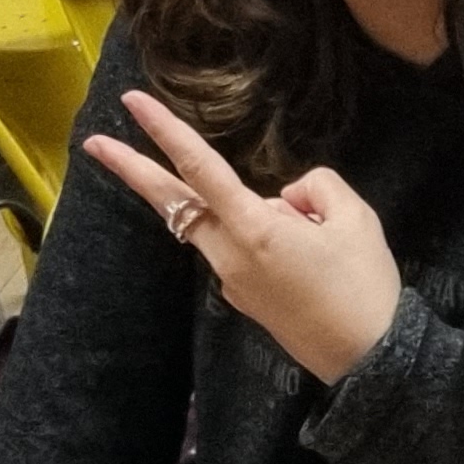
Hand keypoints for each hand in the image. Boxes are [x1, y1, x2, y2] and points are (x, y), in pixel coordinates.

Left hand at [86, 92, 402, 384]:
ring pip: (222, 225)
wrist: (369, 360)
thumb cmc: (365, 286)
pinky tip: (313, 262)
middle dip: (132, 171)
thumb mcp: (355, 217)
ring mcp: (231, 282)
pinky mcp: (243, 300)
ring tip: (319, 238)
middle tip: (93, 143)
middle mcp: (230, 256)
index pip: (200, 170)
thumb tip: (283, 200)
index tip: (133, 103)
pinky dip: (269, 238)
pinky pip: (245, 250)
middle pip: (175, 203)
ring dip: (252, 212)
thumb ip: (314, 187)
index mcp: (255, 230)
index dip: (165, 132)